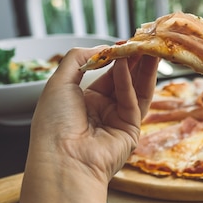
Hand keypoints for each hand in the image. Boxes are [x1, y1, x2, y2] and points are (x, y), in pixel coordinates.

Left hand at [13, 47, 158, 202]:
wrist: (61, 161)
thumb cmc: (53, 125)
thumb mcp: (58, 83)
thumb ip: (78, 59)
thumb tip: (101, 47)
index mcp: (84, 101)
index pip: (107, 74)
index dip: (116, 58)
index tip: (125, 41)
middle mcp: (104, 110)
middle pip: (125, 80)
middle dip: (135, 60)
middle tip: (145, 41)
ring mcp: (119, 120)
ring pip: (135, 89)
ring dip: (142, 68)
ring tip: (149, 48)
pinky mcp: (131, 129)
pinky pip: (133, 102)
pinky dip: (129, 83)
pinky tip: (126, 66)